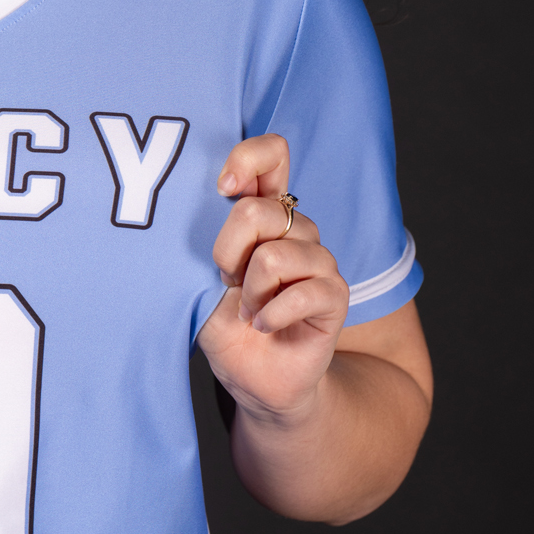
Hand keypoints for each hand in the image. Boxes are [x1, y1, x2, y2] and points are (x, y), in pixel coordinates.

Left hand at [197, 132, 349, 424]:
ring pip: (275, 255)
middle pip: (260, 211)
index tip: (222, 187)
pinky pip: (303, 291)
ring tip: (248, 312)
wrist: (252, 378)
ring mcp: (319, 260)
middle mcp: (295, 229)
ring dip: (250, 294)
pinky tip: (263, 326)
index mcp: (262, 213)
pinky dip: (271, 315)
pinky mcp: (335, 294)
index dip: (249, 159)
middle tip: (226, 282)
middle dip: (228, 253)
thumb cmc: (224, 324)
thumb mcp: (198, 280)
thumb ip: (207, 241)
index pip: (271, 156)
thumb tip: (216, 202)